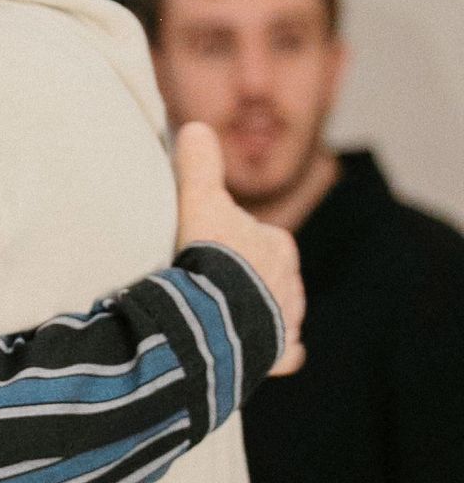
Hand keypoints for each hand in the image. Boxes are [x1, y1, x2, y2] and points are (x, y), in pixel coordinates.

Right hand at [173, 123, 304, 374]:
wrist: (215, 316)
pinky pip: (286, 353)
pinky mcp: (278, 354)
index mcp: (276, 244)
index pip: (257, 237)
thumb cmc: (209, 256)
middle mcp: (289, 282)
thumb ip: (199, 164)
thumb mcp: (199, 201)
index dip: (232, 242)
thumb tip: (195, 126)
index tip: (207, 250)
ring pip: (277, 313)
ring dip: (257, 316)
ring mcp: (285, 321)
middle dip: (247, 280)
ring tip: (223, 323)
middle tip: (209, 288)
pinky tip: (259, 356)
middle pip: (267, 276)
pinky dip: (277, 354)